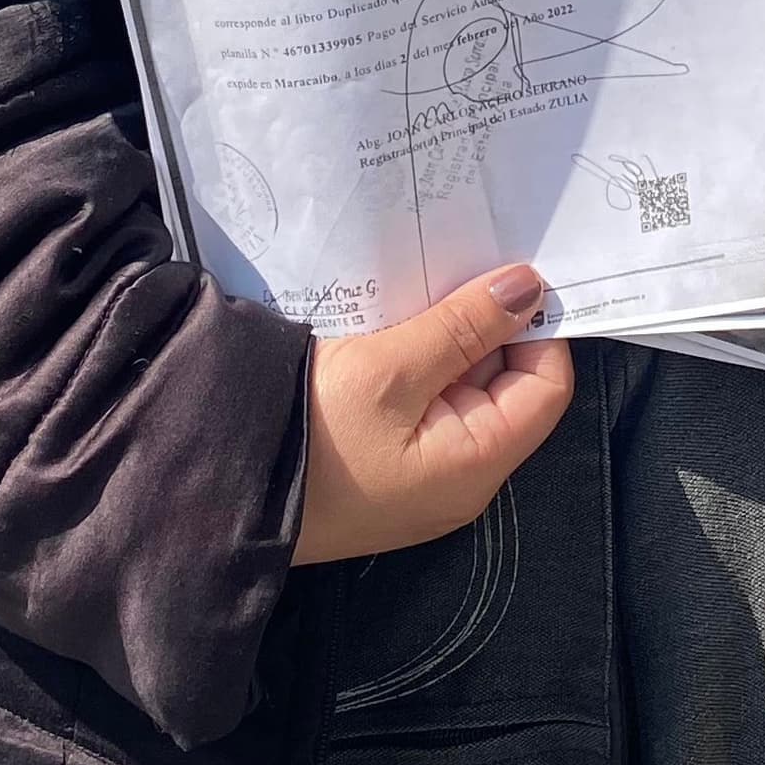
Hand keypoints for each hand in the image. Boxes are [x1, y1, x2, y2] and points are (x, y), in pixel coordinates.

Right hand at [290, 262, 574, 565]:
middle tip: (456, 271)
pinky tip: (392, 329)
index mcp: (478, 463)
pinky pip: (425, 404)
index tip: (505, 274)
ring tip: (420, 293)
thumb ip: (466, 326)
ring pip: (462, 389)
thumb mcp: (391, 368)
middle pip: (508, 385)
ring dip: (448, 341)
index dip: (536, 326)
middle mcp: (462, 477)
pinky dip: (418, 364)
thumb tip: (529, 287)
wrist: (217, 494)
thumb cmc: (308, 435)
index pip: (547, 384)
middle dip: (488, 326)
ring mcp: (424, 475)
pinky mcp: (388, 465)